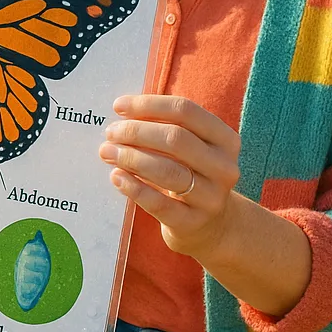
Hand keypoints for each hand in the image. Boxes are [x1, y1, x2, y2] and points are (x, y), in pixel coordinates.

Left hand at [99, 94, 240, 259]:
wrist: (211, 225)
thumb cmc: (190, 173)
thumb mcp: (190, 147)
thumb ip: (163, 126)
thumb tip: (123, 110)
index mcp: (225, 139)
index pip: (185, 111)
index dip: (148, 105)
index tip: (118, 106)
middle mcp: (224, 167)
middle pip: (175, 139)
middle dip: (136, 132)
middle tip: (110, 132)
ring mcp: (212, 197)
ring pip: (167, 171)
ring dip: (131, 157)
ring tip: (107, 152)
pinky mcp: (192, 223)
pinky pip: (159, 204)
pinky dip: (134, 188)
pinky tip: (116, 177)